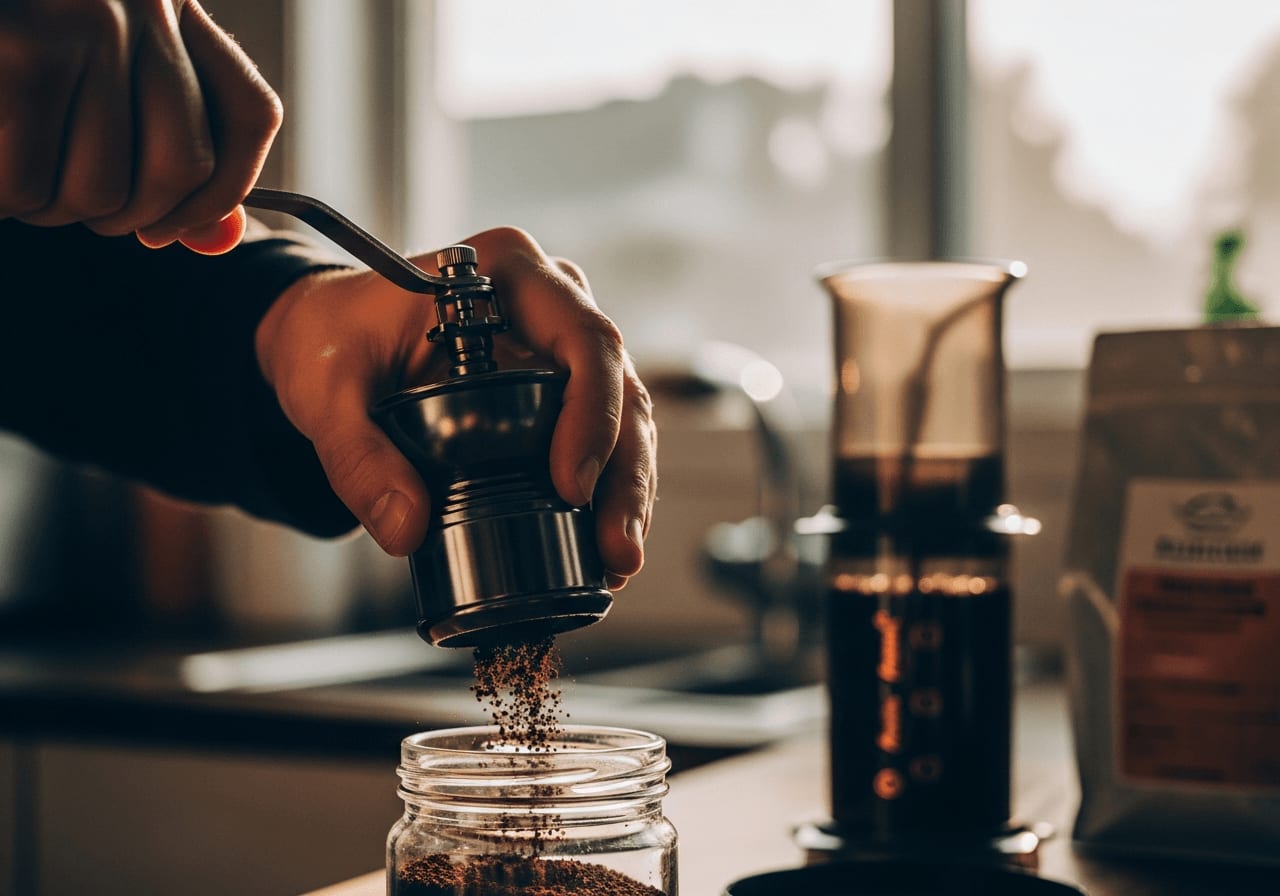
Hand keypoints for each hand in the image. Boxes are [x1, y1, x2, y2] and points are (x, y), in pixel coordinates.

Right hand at [0, 0, 279, 249]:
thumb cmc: (9, 55)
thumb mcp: (96, 79)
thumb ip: (167, 152)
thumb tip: (226, 242)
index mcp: (172, 8)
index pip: (252, 115)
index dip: (224, 191)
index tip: (166, 225)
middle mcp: (143, 4)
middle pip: (182, 168)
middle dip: (122, 215)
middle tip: (67, 202)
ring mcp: (83, 21)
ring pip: (102, 188)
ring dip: (50, 208)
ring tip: (16, 174)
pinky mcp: (20, 50)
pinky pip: (29, 182)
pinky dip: (2, 198)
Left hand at [255, 227, 655, 590]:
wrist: (327, 335)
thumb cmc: (332, 338)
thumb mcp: (326, 391)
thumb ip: (356, 456)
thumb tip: (408, 530)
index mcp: (510, 270)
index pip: (584, 338)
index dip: (594, 415)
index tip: (569, 487)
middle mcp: (553, 301)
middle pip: (620, 386)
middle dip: (626, 475)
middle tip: (618, 548)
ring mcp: (562, 345)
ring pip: (625, 417)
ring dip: (628, 493)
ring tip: (618, 561)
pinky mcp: (560, 389)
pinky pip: (603, 437)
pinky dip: (607, 492)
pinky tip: (603, 546)